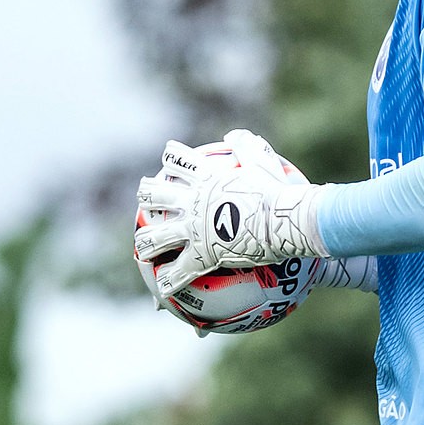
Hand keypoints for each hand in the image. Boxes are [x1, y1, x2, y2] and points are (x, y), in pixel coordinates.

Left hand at [135, 130, 328, 301]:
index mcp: (206, 178)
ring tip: (141, 247)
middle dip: (147, 196)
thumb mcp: (263, 161)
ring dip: (147, 241)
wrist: (282, 219)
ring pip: (157, 237)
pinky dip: (170, 281)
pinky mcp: (200, 255)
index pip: (181, 161)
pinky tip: (162, 290)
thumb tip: (235, 134)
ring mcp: (193, 229)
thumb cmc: (277, 191)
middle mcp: (192, 202)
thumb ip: (248, 146)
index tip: (167, 157)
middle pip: (157, 195)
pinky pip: (179, 272)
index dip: (171, 157)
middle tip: (144, 197)